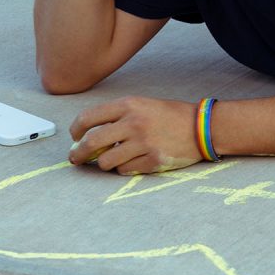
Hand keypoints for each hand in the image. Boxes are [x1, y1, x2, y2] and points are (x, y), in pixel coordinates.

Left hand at [67, 96, 201, 174]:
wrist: (200, 127)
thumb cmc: (167, 115)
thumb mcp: (141, 105)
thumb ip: (115, 116)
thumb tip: (87, 136)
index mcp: (128, 105)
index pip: (88, 118)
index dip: (75, 130)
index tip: (74, 137)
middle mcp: (133, 123)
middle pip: (91, 142)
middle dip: (78, 153)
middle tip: (75, 158)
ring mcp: (143, 143)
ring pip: (106, 161)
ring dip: (103, 163)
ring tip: (109, 159)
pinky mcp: (152, 161)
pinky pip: (124, 170)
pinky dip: (123, 168)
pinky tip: (131, 161)